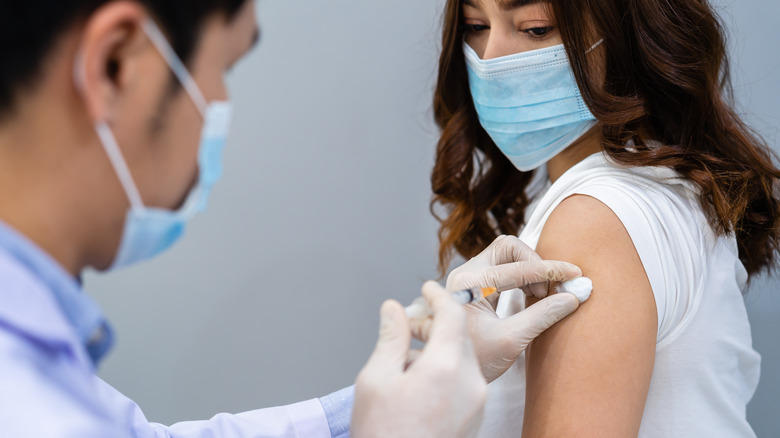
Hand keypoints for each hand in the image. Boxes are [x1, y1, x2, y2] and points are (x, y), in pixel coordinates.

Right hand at [352, 282, 485, 437]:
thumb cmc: (383, 433)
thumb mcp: (376, 380)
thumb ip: (391, 338)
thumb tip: (393, 308)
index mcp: (445, 367)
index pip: (452, 314)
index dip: (439, 295)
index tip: (427, 287)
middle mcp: (470, 381)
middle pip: (461, 335)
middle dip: (438, 323)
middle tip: (410, 323)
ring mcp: (477, 401)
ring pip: (464, 357)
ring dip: (442, 347)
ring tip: (408, 361)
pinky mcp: (477, 416)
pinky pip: (467, 378)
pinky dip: (448, 369)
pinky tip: (420, 382)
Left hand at [447, 235, 584, 382]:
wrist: (451, 372)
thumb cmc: (475, 360)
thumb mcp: (510, 340)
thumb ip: (542, 316)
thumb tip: (572, 298)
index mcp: (470, 284)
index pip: (518, 267)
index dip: (550, 270)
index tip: (575, 274)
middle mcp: (466, 274)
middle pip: (508, 248)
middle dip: (534, 263)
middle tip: (548, 291)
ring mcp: (468, 277)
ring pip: (506, 255)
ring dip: (529, 269)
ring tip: (541, 296)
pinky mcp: (474, 285)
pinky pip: (502, 267)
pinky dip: (522, 276)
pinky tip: (532, 296)